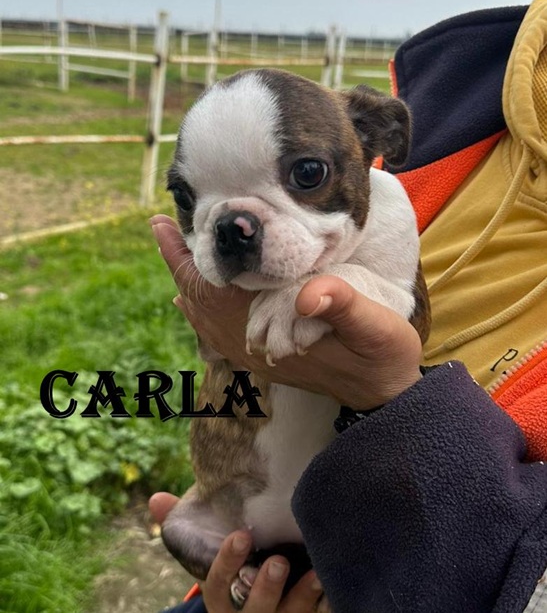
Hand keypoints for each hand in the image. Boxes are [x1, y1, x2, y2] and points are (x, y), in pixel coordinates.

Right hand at [149, 493, 323, 612]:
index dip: (228, 565)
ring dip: (302, 598)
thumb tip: (156, 499)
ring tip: (316, 573)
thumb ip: (187, 531)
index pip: (218, 588)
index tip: (241, 536)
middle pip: (253, 612)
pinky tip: (335, 585)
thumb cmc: (232, 577)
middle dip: (265, 589)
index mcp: (222, 600)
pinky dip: (325, 605)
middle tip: (279, 561)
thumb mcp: (208, 561)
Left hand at [150, 214, 422, 409]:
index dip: (189, 259)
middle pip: (205, 300)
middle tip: (160, 228)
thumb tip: (307, 293)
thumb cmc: (383, 357)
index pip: (218, 290)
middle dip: (181, 264)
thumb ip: (343, 306)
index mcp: (277, 327)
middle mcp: (258, 342)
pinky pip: (220, 331)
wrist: (384, 393)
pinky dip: (203, 311)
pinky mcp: (268, 353)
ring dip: (191, 284)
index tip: (163, 226)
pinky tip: (194, 303)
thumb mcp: (376, 329)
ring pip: (209, 316)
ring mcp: (260, 351)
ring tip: (175, 254)